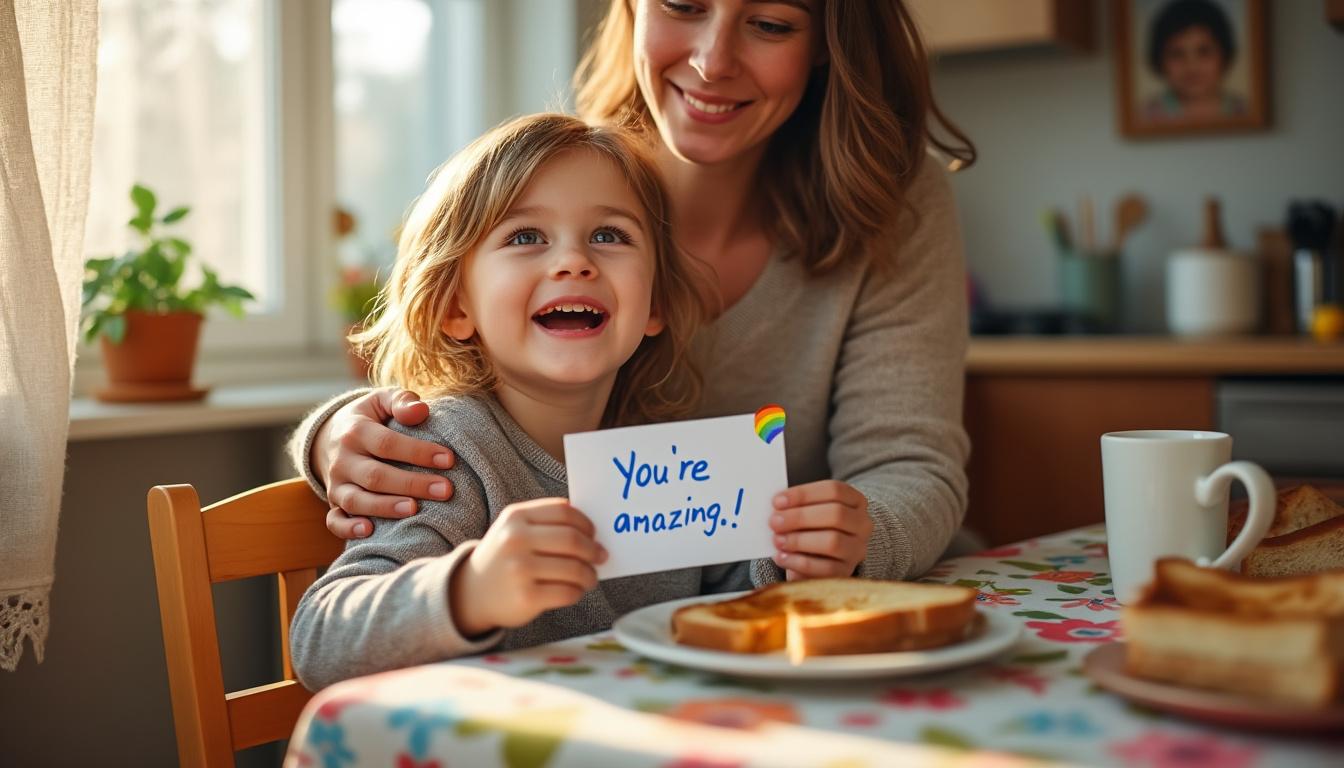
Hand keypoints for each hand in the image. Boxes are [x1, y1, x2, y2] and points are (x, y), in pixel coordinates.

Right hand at [315, 387, 453, 538]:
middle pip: (375, 476)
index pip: (387, 444)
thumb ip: (402, 401)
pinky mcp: (334, 503)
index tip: (449, 459)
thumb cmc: (371, 418)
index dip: (418, 452)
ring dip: (385, 507)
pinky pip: (334, 521)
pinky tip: (370, 531)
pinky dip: (348, 528)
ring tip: (414, 510)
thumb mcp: (382, 400)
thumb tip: (421, 410)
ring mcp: (336, 484)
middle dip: (411, 484)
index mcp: (355, 431)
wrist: (332, 435)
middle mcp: (342, 460)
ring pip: (356, 500)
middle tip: (445, 490)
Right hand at [450, 499, 608, 635]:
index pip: (565, 512)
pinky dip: (578, 592)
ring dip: (590, 574)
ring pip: (574, 568)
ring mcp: (519, 569)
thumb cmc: (505, 557)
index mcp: (516, 516)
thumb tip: (593, 531)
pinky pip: (567, 592)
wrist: (472, 592)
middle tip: (601, 556)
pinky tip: (575, 591)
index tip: (594, 534)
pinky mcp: (526, 597)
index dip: (586, 524)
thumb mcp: (515, 530)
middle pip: (572, 539)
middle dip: (593, 549)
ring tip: (590, 577)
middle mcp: (515, 540)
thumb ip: (548, 523)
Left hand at [768, 480, 872, 579]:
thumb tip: (776, 508)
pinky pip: (824, 568)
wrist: (817, 561)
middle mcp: (862, 524)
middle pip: (836, 514)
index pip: (834, 490)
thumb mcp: (808, 512)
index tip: (777, 501)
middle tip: (774, 521)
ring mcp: (856, 549)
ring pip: (833, 541)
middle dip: (800, 517)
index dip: (804, 494)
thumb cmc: (810, 529)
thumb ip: (796, 507)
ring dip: (799, 540)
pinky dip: (799, 562)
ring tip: (777, 540)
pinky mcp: (845, 572)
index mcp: (855, 501)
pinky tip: (781, 557)